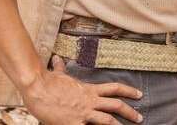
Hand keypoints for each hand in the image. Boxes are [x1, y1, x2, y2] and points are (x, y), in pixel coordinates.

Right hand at [22, 56, 142, 123]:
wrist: (37, 88)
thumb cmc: (47, 82)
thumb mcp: (58, 75)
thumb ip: (61, 68)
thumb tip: (56, 59)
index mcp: (89, 90)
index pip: (114, 88)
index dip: (129, 91)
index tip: (139, 94)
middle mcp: (89, 101)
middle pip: (116, 105)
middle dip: (130, 112)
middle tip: (140, 118)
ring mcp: (83, 113)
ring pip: (107, 120)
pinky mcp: (73, 124)